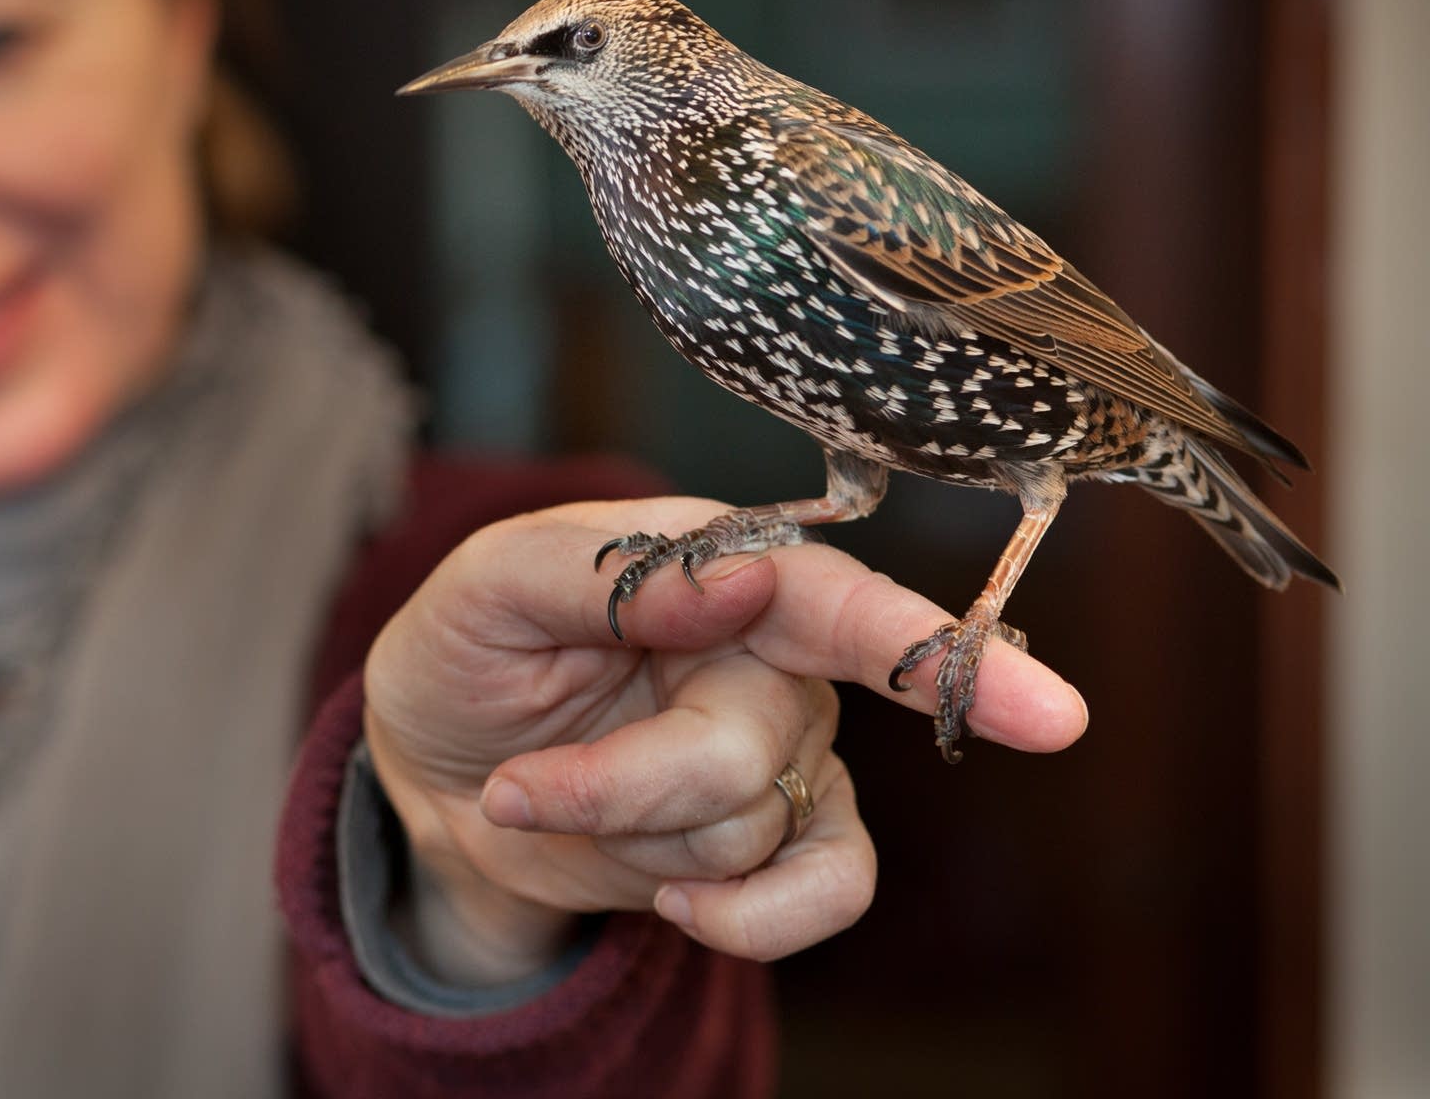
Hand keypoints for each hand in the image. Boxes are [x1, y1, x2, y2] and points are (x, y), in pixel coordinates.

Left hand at [362, 495, 1086, 980]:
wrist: (438, 768)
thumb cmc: (465, 649)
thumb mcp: (485, 588)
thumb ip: (607, 573)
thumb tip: (745, 578)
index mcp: (720, 560)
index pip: (838, 598)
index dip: (929, 648)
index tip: (1041, 708)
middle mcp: (776, 651)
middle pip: (759, 748)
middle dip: (625, 786)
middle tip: (523, 785)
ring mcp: (790, 747)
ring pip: (760, 829)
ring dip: (633, 836)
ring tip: (557, 795)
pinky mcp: (780, 835)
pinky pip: (828, 893)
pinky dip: (751, 920)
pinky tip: (674, 904)